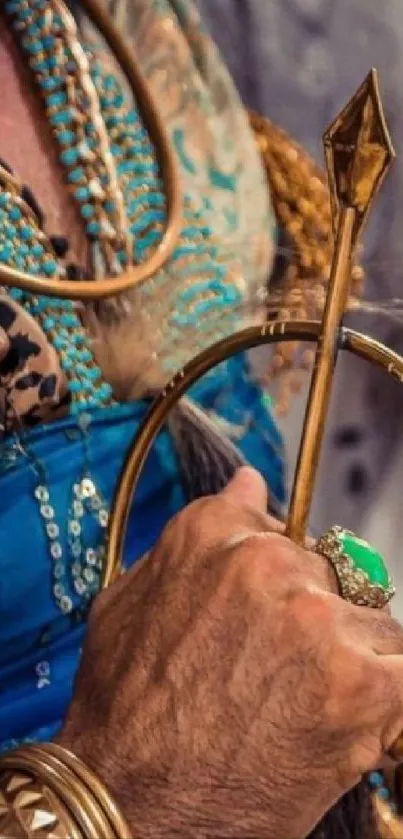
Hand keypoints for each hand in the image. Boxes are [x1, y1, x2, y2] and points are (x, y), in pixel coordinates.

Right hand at [59, 468, 402, 838]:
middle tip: (279, 679)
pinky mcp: (358, 681)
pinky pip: (402, 670)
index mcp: (214, 533)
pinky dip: (385, 699)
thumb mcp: (130, 601)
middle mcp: (268, 562)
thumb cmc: (123, 709)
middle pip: (331, 578)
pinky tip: (349, 723)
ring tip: (304, 709)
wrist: (127, 802)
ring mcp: (315, 618)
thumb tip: (249, 482)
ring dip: (352, 662)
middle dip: (316, 623)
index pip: (284, 529)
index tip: (278, 614)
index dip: (284, 580)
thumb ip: (198, 537)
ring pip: (372, 624)